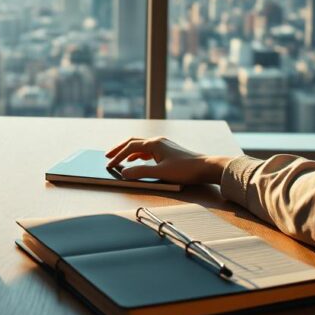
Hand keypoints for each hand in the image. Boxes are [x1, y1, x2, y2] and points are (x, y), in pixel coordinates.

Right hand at [105, 137, 229, 184]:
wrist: (206, 167)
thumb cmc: (185, 170)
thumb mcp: (160, 173)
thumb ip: (140, 173)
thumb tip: (123, 173)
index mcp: (154, 144)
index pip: (130, 147)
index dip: (117, 156)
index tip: (109, 165)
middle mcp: (157, 141)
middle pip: (133, 142)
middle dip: (119, 149)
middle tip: (107, 156)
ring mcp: (163, 145)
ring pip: (141, 146)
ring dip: (128, 152)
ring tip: (119, 159)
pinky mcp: (168, 151)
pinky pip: (148, 150)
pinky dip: (138, 155)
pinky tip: (136, 161)